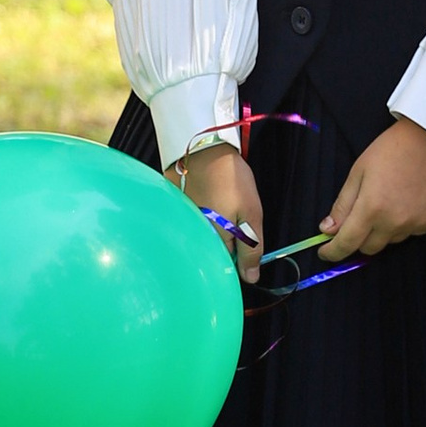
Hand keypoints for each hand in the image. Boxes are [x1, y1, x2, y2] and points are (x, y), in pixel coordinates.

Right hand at [172, 141, 262, 284]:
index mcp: (213, 244)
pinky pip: (188, 226)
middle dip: (226, 244)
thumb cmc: (229, 179)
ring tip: (219, 206)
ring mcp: (181, 227)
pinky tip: (205, 202)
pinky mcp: (173, 213)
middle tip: (233, 217)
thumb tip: (252, 278)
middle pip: (212, 255)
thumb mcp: (251, 214)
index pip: (227, 268)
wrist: (202, 149)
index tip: (246, 241)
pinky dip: (197, 220)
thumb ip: (252, 249)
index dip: (241, 257)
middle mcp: (193, 241)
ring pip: (201, 240)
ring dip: (211, 231)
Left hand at [319, 118, 425, 261]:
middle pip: (369, 248)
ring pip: (391, 240)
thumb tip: (328, 229)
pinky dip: (405, 223)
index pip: (347, 243)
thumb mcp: (359, 171)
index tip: (326, 253)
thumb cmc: (393, 149)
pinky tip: (408, 200)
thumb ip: (343, 204)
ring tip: (389, 200)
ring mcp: (416, 224)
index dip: (333, 252)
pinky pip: (412, 232)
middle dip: (359, 238)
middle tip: (359, 218)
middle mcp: (395, 222)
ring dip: (383, 230)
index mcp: (372, 208)